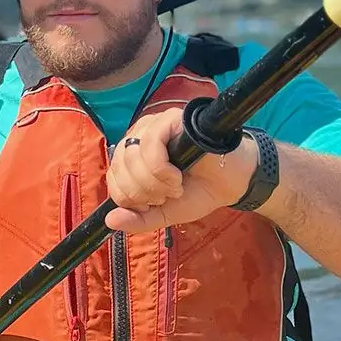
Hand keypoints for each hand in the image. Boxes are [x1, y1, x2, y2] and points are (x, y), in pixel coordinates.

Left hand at [105, 106, 258, 234]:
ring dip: (155, 183)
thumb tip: (110, 220)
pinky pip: (151, 144)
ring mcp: (153, 126)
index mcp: (133, 157)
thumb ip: (137, 219)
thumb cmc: (197, 192)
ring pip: (133, 157)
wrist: (230, 183)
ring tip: (176, 186)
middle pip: (120, 169)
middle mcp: (139, 137)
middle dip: (144, 193)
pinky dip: (161, 169)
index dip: (130, 199)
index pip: (113, 177)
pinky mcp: (170, 119)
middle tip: (167, 195)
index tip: (153, 205)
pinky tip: (177, 176)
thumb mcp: (163, 213)